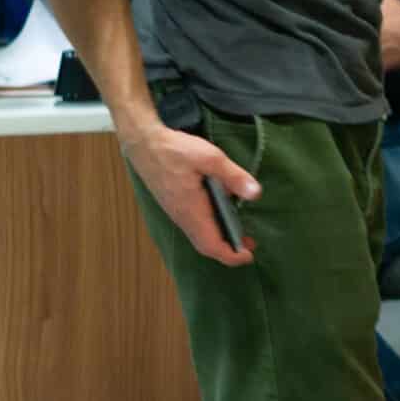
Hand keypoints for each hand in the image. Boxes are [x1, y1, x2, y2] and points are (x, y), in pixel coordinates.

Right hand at [123, 119, 260, 265]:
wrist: (144, 144)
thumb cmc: (175, 150)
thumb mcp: (210, 158)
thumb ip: (233, 176)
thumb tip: (255, 194)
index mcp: (192, 211)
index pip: (212, 245)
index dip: (231, 255)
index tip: (248, 256)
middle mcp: (183, 217)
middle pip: (206, 245)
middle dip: (228, 250)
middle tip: (249, 246)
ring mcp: (177, 212)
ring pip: (199, 236)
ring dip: (219, 239)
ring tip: (240, 233)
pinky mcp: (174, 204)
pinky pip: (194, 225)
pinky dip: (210, 228)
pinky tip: (220, 215)